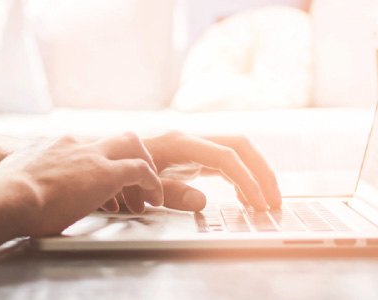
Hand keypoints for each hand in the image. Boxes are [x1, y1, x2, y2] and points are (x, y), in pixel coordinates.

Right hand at [0, 133, 163, 235]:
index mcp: (53, 148)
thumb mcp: (13, 181)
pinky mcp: (106, 173)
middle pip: (116, 137)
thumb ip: (22, 181)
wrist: (5, 196)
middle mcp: (74, 145)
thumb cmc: (2, 198)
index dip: (100, 165)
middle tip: (137, 181)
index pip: (87, 149)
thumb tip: (15, 194)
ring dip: (146, 168)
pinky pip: (141, 170)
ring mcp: (91, 156)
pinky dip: (152, 184)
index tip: (101, 186)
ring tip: (150, 194)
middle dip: (133, 156)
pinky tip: (154, 200)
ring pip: (133, 145)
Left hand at [101, 131, 280, 212]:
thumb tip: (202, 201)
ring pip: (238, 152)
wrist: (103, 164)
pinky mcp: (194, 156)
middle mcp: (191, 140)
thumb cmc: (119, 175)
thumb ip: (170, 193)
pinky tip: (246, 199)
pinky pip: (226, 163)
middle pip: (241, 147)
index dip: (247, 180)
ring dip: (255, 175)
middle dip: (262, 172)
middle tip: (275, 201)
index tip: (260, 204)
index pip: (226, 157)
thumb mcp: (142, 187)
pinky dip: (241, 179)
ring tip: (266, 203)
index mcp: (180, 144)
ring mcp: (194, 146)